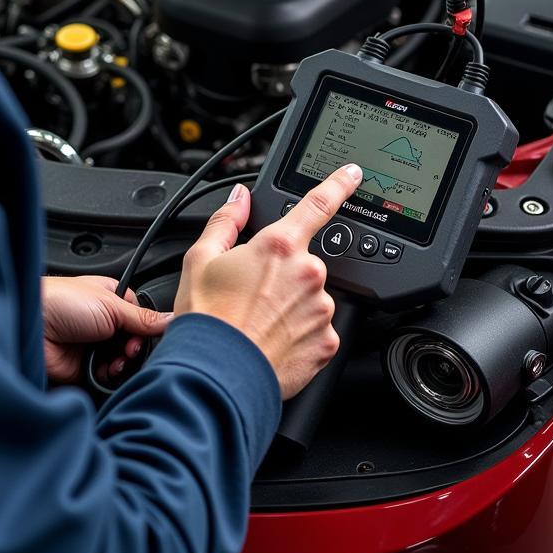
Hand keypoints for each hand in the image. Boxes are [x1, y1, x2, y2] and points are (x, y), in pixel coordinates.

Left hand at [41, 275, 172, 384]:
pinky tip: (106, 368)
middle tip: (129, 347)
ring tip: (117, 358)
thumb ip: (143, 317)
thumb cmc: (62, 301)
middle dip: (135, 348)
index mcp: (111, 299)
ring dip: (123, 363)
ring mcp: (94, 346)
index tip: (146, 334)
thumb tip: (171, 320)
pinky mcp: (84, 369)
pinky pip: (107, 378)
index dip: (146, 328)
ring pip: (122, 362)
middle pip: (134, 342)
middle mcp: (104, 323)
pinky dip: (110, 376)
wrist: (32, 324)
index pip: (141, 318)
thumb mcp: (111, 304)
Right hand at [173, 164, 363, 399]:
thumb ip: (225, 221)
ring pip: (312, 297)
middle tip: (254, 296)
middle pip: (305, 262)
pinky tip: (274, 341)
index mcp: (280, 246)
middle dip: (285, 274)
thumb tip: (239, 198)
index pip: (319, 204)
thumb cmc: (207, 320)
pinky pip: (318, 330)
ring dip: (293, 305)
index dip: (339, 184)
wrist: (216, 377)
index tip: (352, 174)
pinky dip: (300, 334)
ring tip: (260, 323)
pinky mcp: (328, 342)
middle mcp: (309, 273)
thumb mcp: (200, 259)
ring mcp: (322, 308)